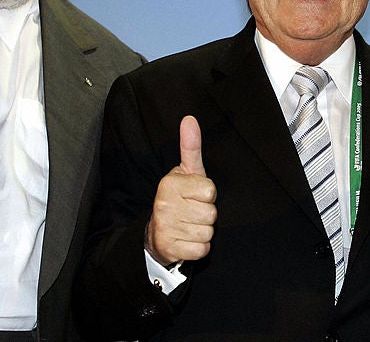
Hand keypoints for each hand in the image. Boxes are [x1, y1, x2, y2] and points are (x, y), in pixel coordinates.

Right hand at [145, 115, 216, 265]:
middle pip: (211, 213)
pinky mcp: (170, 248)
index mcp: (170, 184)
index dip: (207, 195)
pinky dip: (198, 248)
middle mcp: (165, 205)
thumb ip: (191, 147)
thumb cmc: (178, 198)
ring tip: (189, 226)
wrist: (157, 232)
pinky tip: (187, 240)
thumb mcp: (186, 171)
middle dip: (206, 215)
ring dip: (203, 232)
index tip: (195, 195)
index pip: (210, 191)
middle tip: (192, 212)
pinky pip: (202, 250)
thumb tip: (190, 119)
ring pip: (208, 233)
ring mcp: (166, 227)